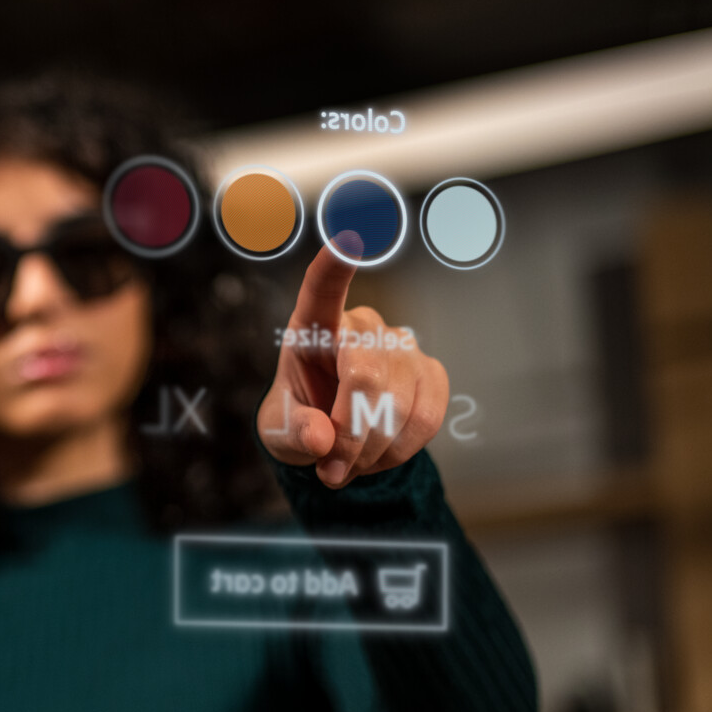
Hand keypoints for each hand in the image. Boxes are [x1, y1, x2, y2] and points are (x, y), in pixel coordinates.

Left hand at [256, 241, 449, 487]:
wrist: (334, 441)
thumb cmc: (299, 423)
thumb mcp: (279, 433)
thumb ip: (295, 433)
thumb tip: (322, 440)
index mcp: (313, 328)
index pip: (322, 290)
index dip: (334, 269)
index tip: (347, 240)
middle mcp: (362, 327)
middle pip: (366, 376)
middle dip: (350, 435)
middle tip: (330, 470)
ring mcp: (402, 346)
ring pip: (400, 405)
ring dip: (372, 450)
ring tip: (347, 464)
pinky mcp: (431, 373)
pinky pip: (427, 417)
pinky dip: (400, 450)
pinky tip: (378, 455)